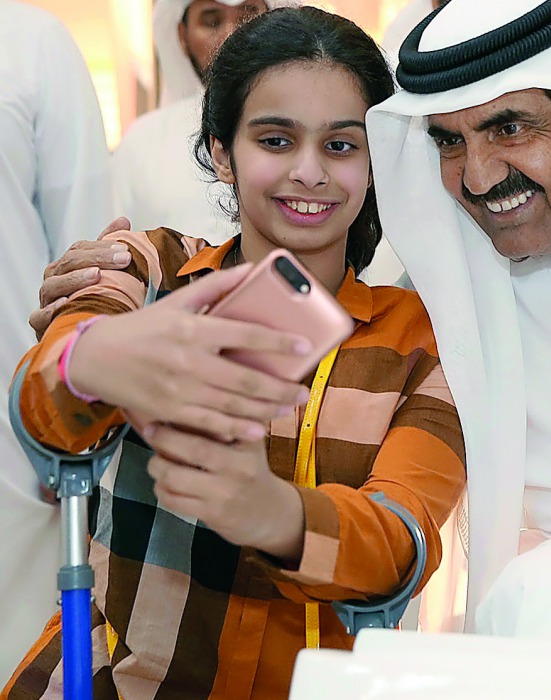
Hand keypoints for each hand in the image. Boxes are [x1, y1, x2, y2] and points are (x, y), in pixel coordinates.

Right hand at [31, 217, 133, 335]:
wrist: (86, 331)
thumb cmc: (97, 298)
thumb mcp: (108, 272)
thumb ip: (110, 247)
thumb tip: (122, 221)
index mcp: (67, 266)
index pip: (79, 250)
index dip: (102, 248)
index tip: (126, 250)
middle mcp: (54, 281)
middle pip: (67, 264)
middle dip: (96, 259)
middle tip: (123, 259)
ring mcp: (46, 302)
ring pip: (51, 287)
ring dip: (74, 280)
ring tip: (96, 275)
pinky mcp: (42, 325)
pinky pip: (39, 316)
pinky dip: (50, 310)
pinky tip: (67, 302)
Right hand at [65, 265, 310, 442]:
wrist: (96, 358)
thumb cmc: (143, 327)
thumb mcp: (178, 300)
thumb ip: (218, 285)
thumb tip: (254, 269)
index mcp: (194, 329)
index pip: (246, 335)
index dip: (278, 342)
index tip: (304, 346)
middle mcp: (189, 361)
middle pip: (245, 378)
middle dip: (279, 388)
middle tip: (303, 392)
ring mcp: (179, 389)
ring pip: (232, 404)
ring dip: (265, 410)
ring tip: (288, 408)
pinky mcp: (169, 411)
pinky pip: (209, 423)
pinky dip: (235, 428)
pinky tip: (256, 430)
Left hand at [145, 422, 304, 561]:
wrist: (269, 513)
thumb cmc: (253, 469)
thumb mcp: (252, 442)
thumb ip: (234, 420)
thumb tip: (204, 394)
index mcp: (250, 443)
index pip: (218, 424)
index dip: (188, 417)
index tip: (169, 410)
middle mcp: (239, 467)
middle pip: (194, 449)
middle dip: (165, 439)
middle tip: (151, 431)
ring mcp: (224, 492)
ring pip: (175, 477)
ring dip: (157, 467)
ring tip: (157, 461)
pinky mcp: (211, 514)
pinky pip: (173, 500)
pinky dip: (161, 490)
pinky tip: (164, 484)